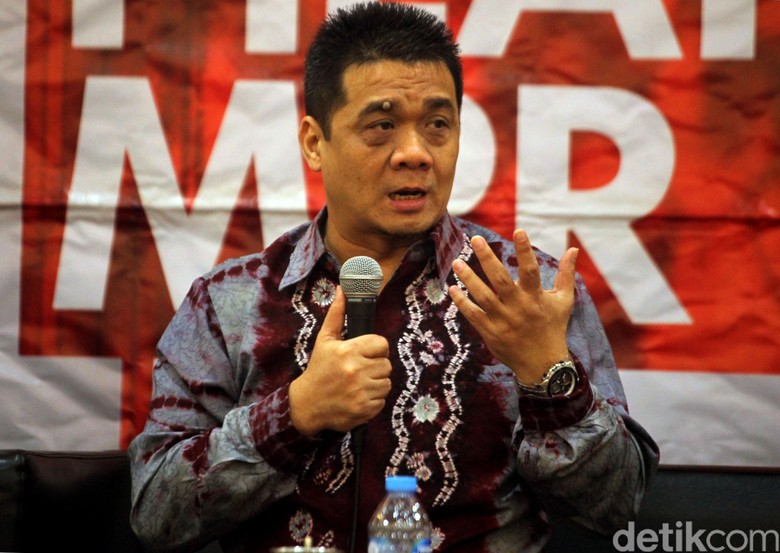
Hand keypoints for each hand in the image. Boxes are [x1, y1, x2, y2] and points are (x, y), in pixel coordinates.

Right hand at [289, 287, 391, 436]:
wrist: (307, 404)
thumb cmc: (319, 369)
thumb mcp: (325, 340)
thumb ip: (337, 314)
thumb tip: (342, 289)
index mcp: (348, 350)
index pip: (382, 344)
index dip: (375, 349)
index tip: (365, 354)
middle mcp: (355, 370)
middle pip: (386, 365)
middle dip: (375, 367)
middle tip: (359, 371)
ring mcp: (360, 391)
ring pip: (386, 383)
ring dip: (375, 384)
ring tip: (358, 384)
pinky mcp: (364, 410)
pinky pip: (382, 400)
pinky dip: (373, 400)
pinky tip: (358, 397)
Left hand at [448, 229, 578, 384]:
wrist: (543, 364)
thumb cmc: (553, 327)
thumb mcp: (564, 300)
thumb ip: (566, 274)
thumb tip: (573, 249)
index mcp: (536, 297)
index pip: (531, 270)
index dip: (525, 250)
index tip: (518, 230)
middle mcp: (518, 307)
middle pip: (500, 280)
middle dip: (487, 259)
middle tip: (476, 240)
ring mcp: (503, 320)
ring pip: (483, 296)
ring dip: (469, 279)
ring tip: (457, 262)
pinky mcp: (490, 332)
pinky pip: (473, 315)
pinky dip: (462, 302)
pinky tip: (453, 288)